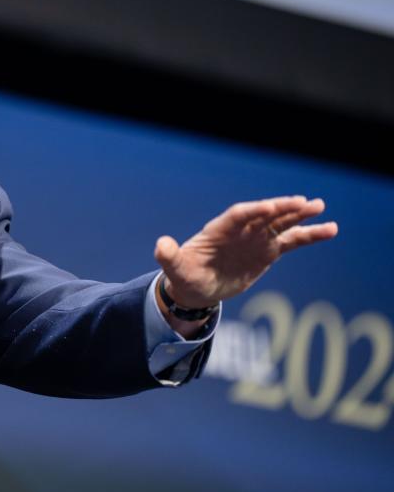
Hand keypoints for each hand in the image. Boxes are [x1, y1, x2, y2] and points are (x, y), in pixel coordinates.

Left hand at [154, 196, 337, 313]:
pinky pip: (292, 241)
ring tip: (321, 208)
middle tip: (305, 202)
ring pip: (281, 224)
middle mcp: (240, 231)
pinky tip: (330, 228)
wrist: (195, 288)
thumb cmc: (183, 275)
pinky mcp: (268, 252)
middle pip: (264, 215)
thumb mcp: (174, 268)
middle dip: (282, 208)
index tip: (270, 208)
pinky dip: (310, 235)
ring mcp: (256, 239)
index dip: (253, 211)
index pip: (238, 215)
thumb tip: (161, 245)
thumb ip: (169, 255)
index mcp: (218, 230)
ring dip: (300, 216)